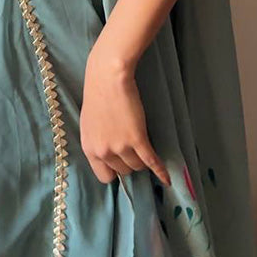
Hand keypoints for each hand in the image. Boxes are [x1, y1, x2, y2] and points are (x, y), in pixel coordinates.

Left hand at [80, 35, 170, 187]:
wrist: (107, 77)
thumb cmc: (97, 95)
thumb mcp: (89, 124)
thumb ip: (97, 142)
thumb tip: (108, 154)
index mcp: (89, 149)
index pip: (104, 176)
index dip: (114, 170)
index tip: (120, 163)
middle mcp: (103, 151)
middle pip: (123, 171)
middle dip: (129, 162)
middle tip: (133, 148)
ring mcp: (120, 147)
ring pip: (138, 166)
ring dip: (142, 160)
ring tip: (144, 147)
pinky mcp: (137, 139)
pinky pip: (151, 161)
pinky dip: (160, 171)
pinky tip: (167, 179)